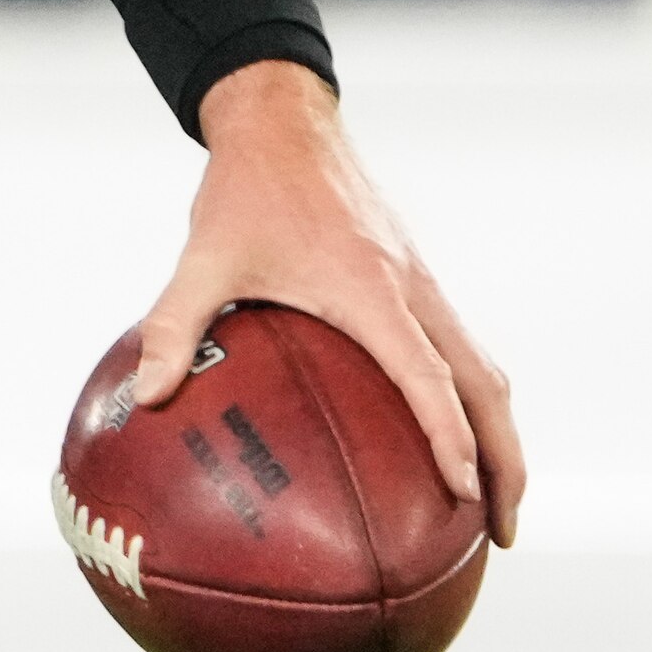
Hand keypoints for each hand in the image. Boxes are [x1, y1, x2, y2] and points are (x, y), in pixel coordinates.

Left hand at [132, 61, 524, 548]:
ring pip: (482, 368)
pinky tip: (448, 438)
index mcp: (370, 287)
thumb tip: (145, 396)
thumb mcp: (205, 255)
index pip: (426, 376)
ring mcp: (422, 282)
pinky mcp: (417, 278)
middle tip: (501, 533)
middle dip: (506, 459)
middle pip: (484, 384)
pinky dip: (471, 400)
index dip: (449, 436)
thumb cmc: (245, 188)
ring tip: (492, 505)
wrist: (284, 118)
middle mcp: (412, 287)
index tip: (464, 496)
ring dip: (499, 434)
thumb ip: (173, 324)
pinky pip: (459, 349)